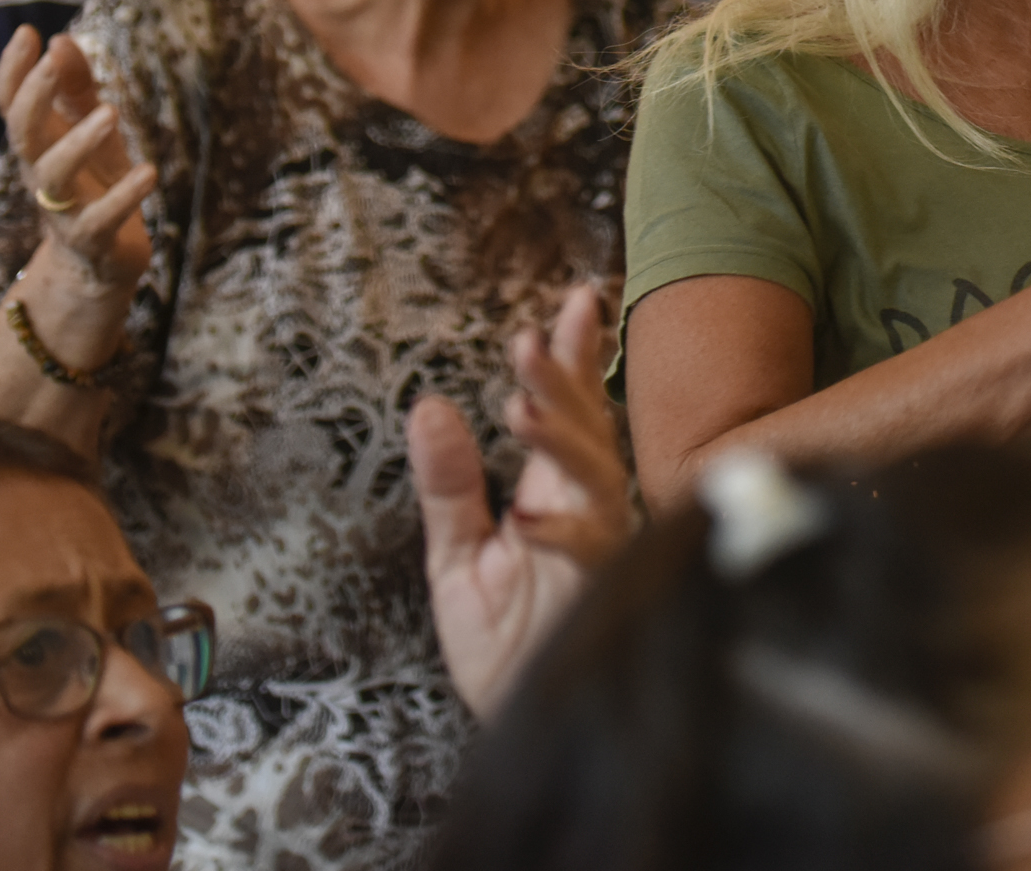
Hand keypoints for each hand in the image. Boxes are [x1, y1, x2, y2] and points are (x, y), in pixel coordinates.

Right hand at [0, 27, 154, 306]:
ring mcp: (64, 209)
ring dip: (79, 141)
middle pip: (23, 134)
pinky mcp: (92, 240)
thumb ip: (77, 87)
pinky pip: (101, 220)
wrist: (101, 262)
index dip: (13, 70)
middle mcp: (41, 174)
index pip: (11, 104)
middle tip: (52, 62)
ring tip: (110, 112)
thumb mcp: (90, 129)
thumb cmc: (95, 183)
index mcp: (38, 144)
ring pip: (54, 175)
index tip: (27, 33)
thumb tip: (59, 40)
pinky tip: (150, 172)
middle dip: (33, 97)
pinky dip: (124, 196)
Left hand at [411, 284, 637, 715]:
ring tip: (517, 407)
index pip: (569, 410)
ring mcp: (600, 548)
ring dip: (560, 437)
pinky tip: (526, 516)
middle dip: (561, 379)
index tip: (576, 300)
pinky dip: (560, 532)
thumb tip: (429, 408)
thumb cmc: (506, 651)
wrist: (533, 731)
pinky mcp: (601, 593)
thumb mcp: (456, 560)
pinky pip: (590, 552)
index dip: (572, 356)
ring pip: (595, 474)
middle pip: (585, 427)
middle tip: (529, 338)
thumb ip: (448, 485)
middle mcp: (586, 511)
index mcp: (554, 495)